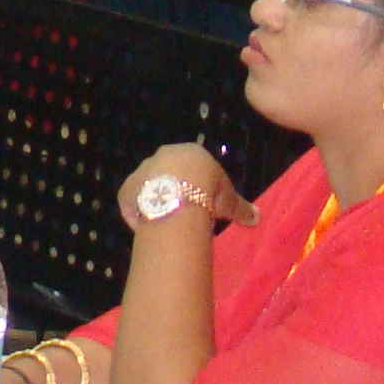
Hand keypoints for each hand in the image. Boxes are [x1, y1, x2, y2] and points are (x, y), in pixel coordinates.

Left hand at [118, 144, 252, 231]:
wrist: (179, 194)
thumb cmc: (209, 190)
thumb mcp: (229, 200)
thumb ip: (242, 208)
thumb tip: (258, 217)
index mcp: (188, 154)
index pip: (191, 168)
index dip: (196, 186)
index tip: (200, 202)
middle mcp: (161, 157)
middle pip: (167, 176)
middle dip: (173, 192)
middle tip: (183, 213)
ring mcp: (141, 172)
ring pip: (147, 188)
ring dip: (154, 202)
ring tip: (166, 222)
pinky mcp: (126, 189)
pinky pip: (131, 203)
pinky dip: (136, 215)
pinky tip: (148, 229)